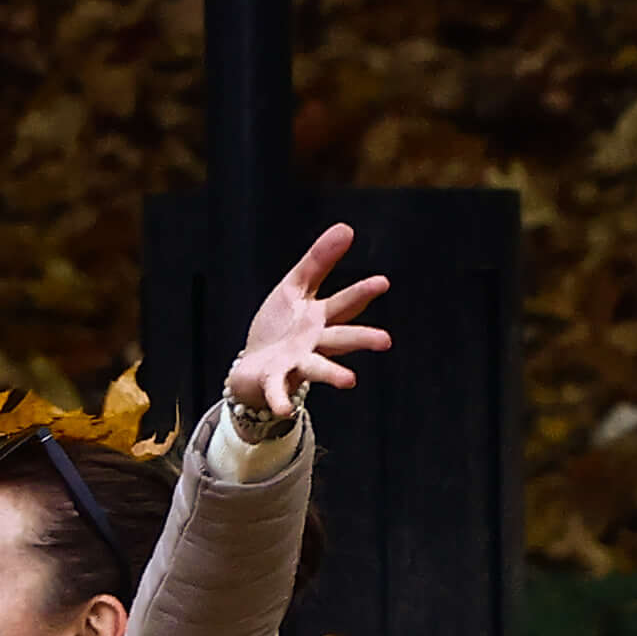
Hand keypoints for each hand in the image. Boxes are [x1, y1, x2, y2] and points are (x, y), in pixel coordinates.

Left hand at [222, 224, 393, 427]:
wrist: (252, 367)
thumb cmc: (279, 327)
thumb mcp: (295, 288)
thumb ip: (318, 261)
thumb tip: (347, 227)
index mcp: (320, 318)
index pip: (344, 304)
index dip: (361, 294)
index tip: (382, 283)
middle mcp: (314, 343)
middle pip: (340, 338)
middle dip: (360, 338)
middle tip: (384, 340)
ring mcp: (296, 364)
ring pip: (318, 368)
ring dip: (332, 375)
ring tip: (349, 381)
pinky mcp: (275, 381)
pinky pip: (279, 391)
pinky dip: (280, 399)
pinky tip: (284, 408)